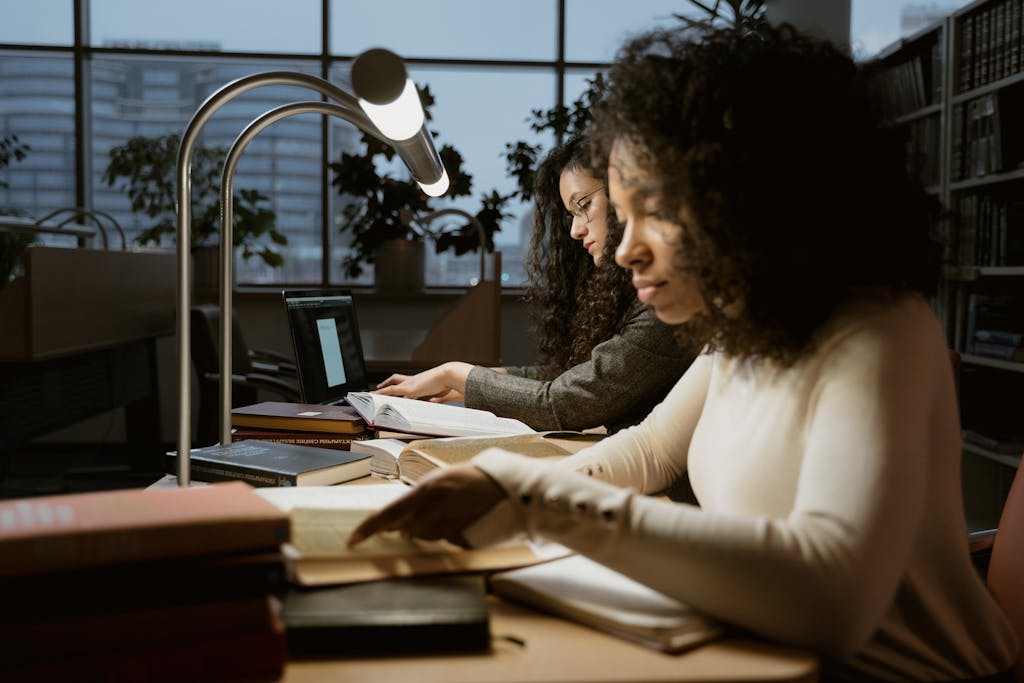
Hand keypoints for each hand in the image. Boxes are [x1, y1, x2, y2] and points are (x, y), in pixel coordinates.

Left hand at [347, 465, 505, 547]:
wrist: (509, 486)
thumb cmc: (475, 478)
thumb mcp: (444, 479)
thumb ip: (421, 498)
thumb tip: (401, 521)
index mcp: (427, 488)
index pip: (389, 512)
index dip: (370, 527)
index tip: (353, 539)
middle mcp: (435, 506)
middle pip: (408, 529)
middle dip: (407, 528)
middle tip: (413, 522)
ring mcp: (449, 523)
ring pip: (426, 536)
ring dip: (428, 530)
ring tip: (447, 514)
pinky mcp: (462, 537)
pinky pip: (446, 540)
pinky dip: (447, 533)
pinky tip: (460, 520)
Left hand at [374, 362, 471, 402]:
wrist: (449, 375)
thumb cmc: (448, 383)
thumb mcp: (439, 394)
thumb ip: (434, 400)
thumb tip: (433, 403)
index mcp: (419, 381)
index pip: (405, 380)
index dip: (398, 382)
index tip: (391, 384)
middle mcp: (413, 380)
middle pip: (395, 379)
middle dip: (385, 384)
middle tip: (377, 389)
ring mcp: (410, 384)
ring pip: (391, 387)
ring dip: (381, 391)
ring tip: (371, 396)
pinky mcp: (410, 389)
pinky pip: (392, 391)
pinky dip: (384, 394)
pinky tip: (377, 398)